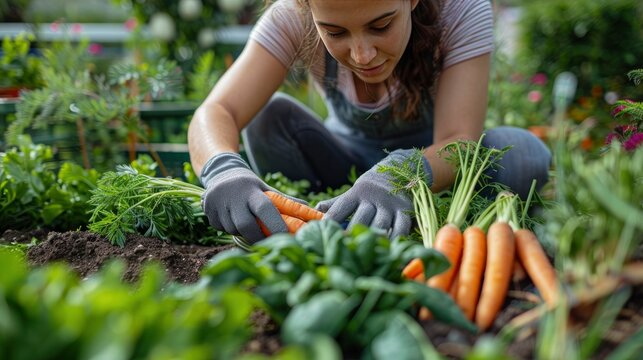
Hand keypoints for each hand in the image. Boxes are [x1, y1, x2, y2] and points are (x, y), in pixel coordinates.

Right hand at [200, 152, 303, 243]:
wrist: (220, 172)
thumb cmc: (249, 185)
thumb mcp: (266, 189)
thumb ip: (285, 201)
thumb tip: (308, 210)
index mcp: (252, 191)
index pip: (265, 209)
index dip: (275, 225)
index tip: (285, 237)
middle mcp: (234, 197)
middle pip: (246, 226)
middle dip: (257, 237)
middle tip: (265, 242)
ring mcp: (218, 204)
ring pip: (233, 229)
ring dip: (242, 232)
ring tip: (245, 221)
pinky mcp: (208, 211)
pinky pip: (221, 229)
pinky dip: (229, 228)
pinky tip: (230, 217)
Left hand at [316, 149, 431, 238]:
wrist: (398, 170)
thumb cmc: (368, 190)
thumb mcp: (352, 193)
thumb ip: (335, 203)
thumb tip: (314, 210)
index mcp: (356, 193)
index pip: (341, 207)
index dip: (332, 219)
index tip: (324, 232)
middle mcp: (373, 198)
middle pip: (361, 218)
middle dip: (353, 233)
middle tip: (345, 248)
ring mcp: (390, 204)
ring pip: (381, 224)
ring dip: (374, 238)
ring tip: (367, 252)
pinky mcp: (406, 210)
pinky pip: (402, 226)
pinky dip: (397, 238)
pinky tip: (391, 249)